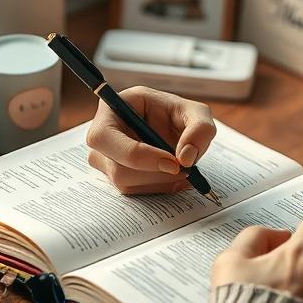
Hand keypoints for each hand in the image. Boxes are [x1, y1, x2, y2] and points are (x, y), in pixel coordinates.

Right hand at [86, 86, 215, 194]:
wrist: (173, 130)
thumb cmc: (177, 115)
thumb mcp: (196, 112)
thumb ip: (200, 128)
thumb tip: (186, 158)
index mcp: (110, 109)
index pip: (104, 138)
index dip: (137, 154)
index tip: (172, 163)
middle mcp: (101, 137)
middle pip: (116, 169)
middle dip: (156, 174)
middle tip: (184, 169)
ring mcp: (104, 160)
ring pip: (125, 184)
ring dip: (160, 182)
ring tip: (181, 170)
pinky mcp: (114, 178)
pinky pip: (134, 192)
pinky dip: (159, 188)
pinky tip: (173, 177)